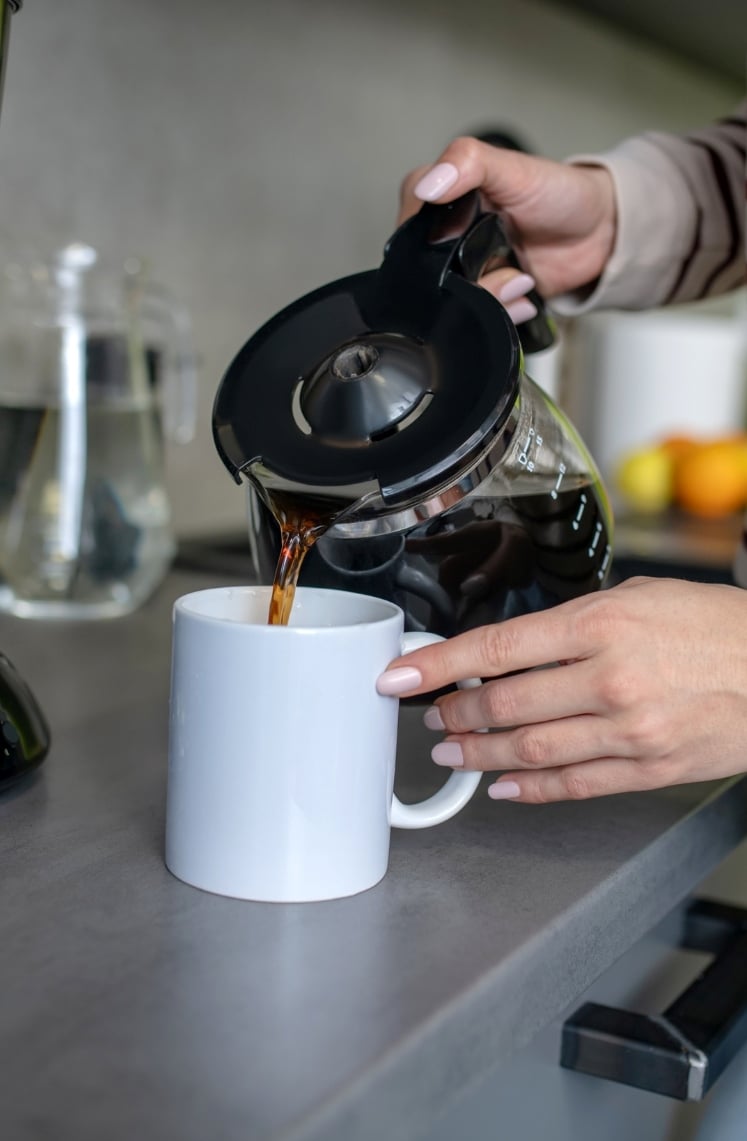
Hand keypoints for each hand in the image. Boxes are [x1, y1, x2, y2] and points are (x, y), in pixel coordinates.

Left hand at [377, 577, 746, 802]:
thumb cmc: (715, 627)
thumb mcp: (639, 598)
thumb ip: (572, 623)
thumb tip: (514, 646)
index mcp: (601, 625)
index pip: (495, 647)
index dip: (437, 665)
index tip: (401, 676)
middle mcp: (610, 678)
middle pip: (504, 704)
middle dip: (454, 714)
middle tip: (432, 716)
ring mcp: (629, 730)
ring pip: (529, 750)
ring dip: (479, 753)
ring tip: (452, 751)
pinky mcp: (649, 769)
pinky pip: (574, 785)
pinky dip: (529, 788)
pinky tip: (502, 785)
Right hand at [398, 138, 616, 306]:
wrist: (602, 233)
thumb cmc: (560, 193)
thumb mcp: (513, 168)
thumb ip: (468, 163)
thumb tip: (427, 184)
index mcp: (443, 202)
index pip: (409, 226)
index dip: (429, 245)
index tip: (457, 244)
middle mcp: (449, 240)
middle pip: (430, 277)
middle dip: (466, 282)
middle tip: (505, 266)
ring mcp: (468, 273)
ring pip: (452, 305)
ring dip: (490, 300)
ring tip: (520, 280)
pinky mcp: (488, 299)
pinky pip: (477, 320)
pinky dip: (502, 314)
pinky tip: (523, 296)